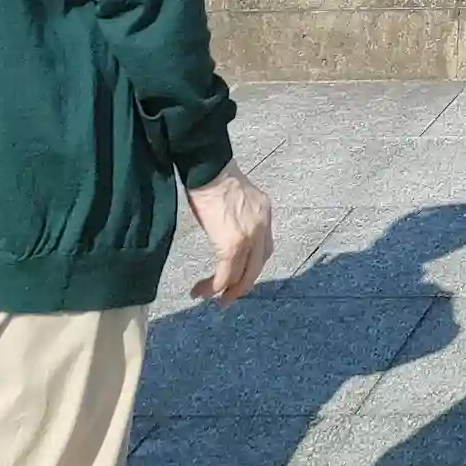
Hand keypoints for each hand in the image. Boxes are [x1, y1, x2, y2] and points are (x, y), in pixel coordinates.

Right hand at [186, 166, 274, 305]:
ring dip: (226, 290)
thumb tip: (227, 232)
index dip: (251, 266)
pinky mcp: (231, 244)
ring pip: (241, 275)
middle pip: (257, 266)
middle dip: (243, 285)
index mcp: (264, 212)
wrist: (208, 167)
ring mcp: (249, 236)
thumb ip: (240, 217)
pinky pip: (225, 274)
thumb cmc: (214, 178)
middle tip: (227, 298)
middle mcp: (262, 225)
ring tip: (212, 298)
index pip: (264, 249)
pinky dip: (214, 287)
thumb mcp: (237, 199)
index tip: (238, 276)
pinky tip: (201, 291)